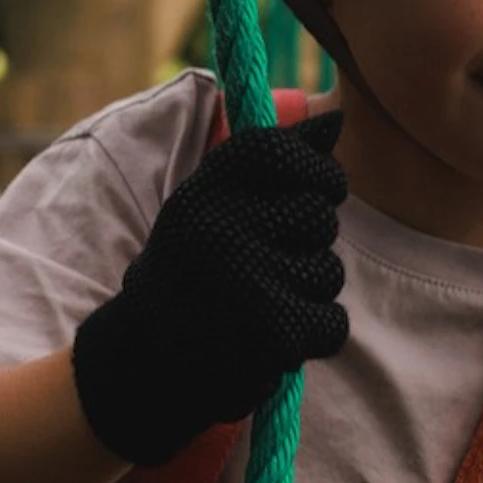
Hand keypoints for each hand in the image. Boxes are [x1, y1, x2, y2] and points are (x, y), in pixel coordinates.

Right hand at [72, 111, 348, 464]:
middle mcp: (222, 228)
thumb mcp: (213, 207)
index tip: (318, 192)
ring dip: (308, 291)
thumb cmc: (191, 274)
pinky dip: (314, 334)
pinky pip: (333, 322)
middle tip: (265, 265)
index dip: (319, 174)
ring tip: (259, 302)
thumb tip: (337, 118)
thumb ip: (273, 163)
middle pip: (319, 216)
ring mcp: (247, 282)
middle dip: (309, 242)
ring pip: (328, 271)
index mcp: (205, 190)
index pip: (287, 152)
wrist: (144, 364)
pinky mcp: (272, 333)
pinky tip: (273, 338)